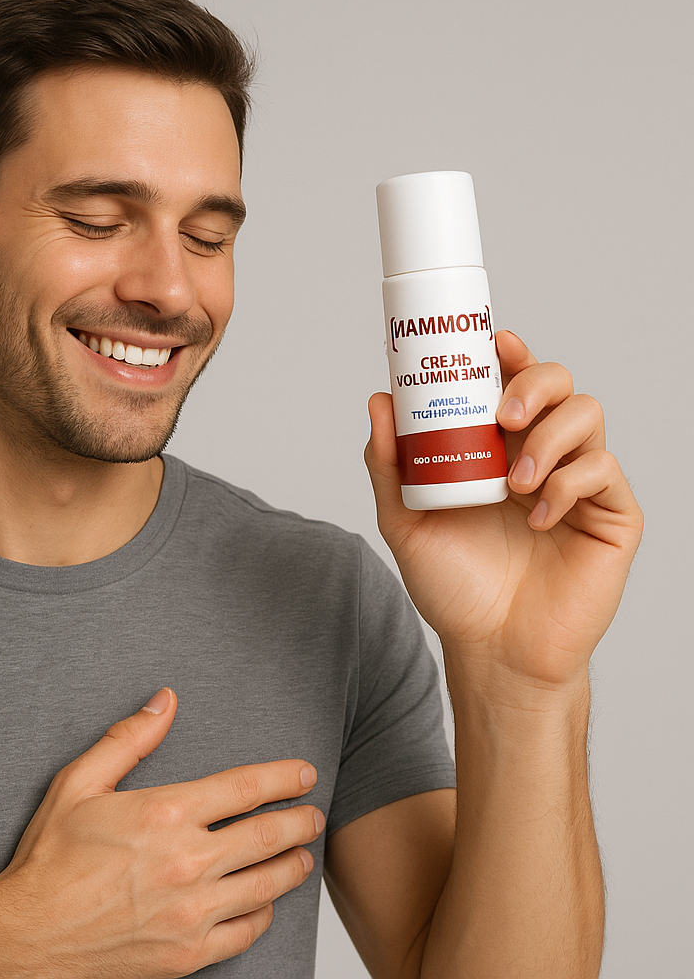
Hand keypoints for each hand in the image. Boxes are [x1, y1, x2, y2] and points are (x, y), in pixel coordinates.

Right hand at [0, 688, 322, 977]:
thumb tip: (165, 701)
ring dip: (293, 865)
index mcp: (166, 813)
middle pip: (269, 835)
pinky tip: (265, 902)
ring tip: (302, 853)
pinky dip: (264, 913)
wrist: (26, 938)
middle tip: (313, 813)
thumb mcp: (79, 783)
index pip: (245, 787)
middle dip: (300, 820)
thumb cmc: (50, 860)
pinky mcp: (188, 955)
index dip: (283, 778)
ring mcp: (192, 913)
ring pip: (267, 884)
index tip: (304, 774)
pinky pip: (246, 932)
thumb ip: (129, 738)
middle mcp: (188, 862)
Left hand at [364, 331, 642, 691]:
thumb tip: (379, 402)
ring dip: (548, 438)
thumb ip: (391, 465)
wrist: (492, 650)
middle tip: (504, 413)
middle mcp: (541, 456)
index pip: (513, 384)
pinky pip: (603, 472)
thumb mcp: (406, 522)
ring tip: (515, 481)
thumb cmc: (454, 587)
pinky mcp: (610, 516)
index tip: (495, 340)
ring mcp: (579, 484)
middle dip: (536, 382)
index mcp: (497, 450)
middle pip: (560, 385)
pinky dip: (569, 485)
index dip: (511, 354)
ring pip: (588, 416)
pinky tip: (537, 518)